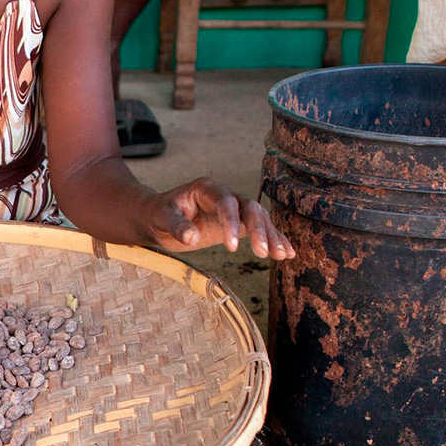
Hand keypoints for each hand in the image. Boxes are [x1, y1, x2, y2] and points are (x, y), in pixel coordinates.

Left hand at [140, 178, 294, 259]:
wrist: (159, 218)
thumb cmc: (158, 214)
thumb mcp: (161, 219)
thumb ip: (176, 226)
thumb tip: (191, 238)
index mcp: (206, 189)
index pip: (226, 202)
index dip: (231, 222)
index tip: (231, 247)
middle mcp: (224, 196)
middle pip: (250, 208)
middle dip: (259, 229)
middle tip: (263, 253)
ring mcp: (234, 209)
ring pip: (259, 219)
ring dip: (271, 236)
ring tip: (281, 255)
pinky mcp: (238, 224)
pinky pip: (259, 229)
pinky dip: (273, 239)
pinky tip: (287, 253)